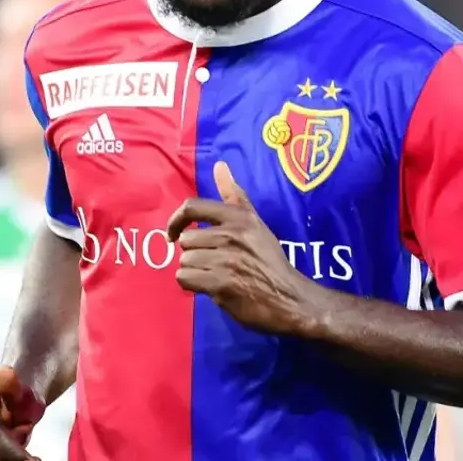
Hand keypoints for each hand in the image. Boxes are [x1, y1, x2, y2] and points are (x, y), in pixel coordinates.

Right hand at [0, 366, 45, 460]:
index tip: (33, 460)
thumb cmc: (22, 401)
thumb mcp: (24, 393)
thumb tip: (4, 370)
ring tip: (26, 455)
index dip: (12, 449)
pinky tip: (15, 459)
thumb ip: (13, 386)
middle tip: (33, 456)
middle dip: (10, 456)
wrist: (15, 409)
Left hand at [168, 161, 322, 334]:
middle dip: (195, 253)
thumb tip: (219, 164)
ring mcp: (226, 259)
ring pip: (184, 260)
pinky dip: (192, 284)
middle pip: (187, 240)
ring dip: (194, 271)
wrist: (289, 299)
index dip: (176, 220)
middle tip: (213, 263)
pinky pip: (185, 278)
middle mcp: (232, 234)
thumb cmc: (270, 261)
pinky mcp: (221, 283)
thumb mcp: (255, 223)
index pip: (193, 206)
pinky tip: (209, 286)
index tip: (174, 233)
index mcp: (239, 217)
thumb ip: (234, 195)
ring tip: (214, 275)